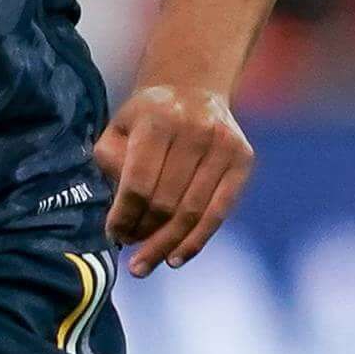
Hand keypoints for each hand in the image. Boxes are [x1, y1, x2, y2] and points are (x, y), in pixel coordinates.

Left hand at [94, 84, 250, 276]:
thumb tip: (120, 217)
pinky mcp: (243, 160)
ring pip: (192, 212)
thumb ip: (111, 165)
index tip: (113, 235)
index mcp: (157, 119)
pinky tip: (176, 258)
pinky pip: (219, 212)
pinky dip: (197, 240)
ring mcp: (224, 145)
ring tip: (146, 265)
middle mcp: (195, 130)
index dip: (124, 216)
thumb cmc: (146, 119)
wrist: (192, 88)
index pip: (138, 183)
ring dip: (167, 244)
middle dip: (144, 233)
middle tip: (129, 253)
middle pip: (166, 201)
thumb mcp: (118, 129)